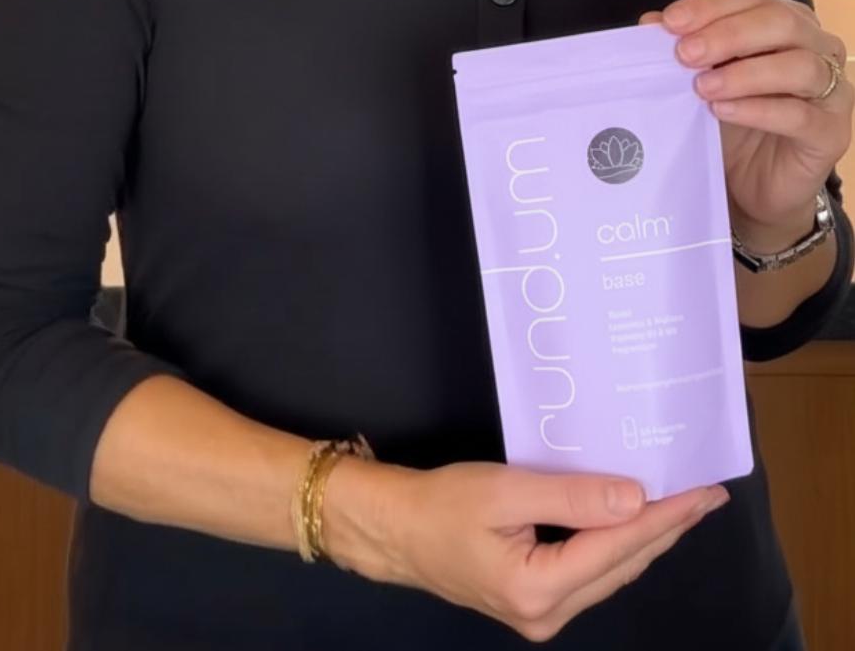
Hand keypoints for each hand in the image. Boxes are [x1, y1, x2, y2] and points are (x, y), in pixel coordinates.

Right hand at [338, 460, 727, 639]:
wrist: (395, 531)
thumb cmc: (442, 504)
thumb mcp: (505, 491)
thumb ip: (571, 494)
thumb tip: (635, 498)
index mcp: (540, 589)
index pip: (619, 544)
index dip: (665, 515)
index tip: (704, 490)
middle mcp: (548, 614)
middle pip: (623, 564)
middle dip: (668, 527)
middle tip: (708, 494)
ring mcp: (542, 614)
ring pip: (611, 572)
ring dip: (648, 537)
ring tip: (684, 505)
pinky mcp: (535, 602)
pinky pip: (591, 572)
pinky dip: (618, 544)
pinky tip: (635, 521)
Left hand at [640, 0, 852, 240]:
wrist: (755, 185)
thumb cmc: (734, 122)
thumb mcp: (703, 79)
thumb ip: (684, 46)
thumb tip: (651, 22)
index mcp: (786, 21)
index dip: (712, 4)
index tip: (671, 22)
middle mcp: (817, 46)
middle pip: (781, 21)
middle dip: (728, 33)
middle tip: (685, 54)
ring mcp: (832, 89)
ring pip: (799, 65)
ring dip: (745, 72)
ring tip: (703, 87)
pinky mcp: (832, 132)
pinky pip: (800, 114)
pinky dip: (758, 109)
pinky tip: (723, 110)